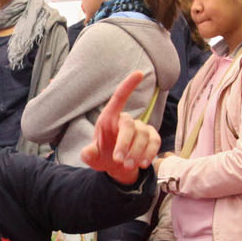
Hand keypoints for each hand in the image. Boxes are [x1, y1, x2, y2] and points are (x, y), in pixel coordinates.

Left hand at [78, 70, 159, 184]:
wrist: (117, 167)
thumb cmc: (102, 155)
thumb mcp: (92, 157)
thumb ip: (88, 154)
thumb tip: (87, 153)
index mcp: (109, 118)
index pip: (119, 98)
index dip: (128, 85)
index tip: (139, 73)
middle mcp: (126, 120)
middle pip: (130, 125)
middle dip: (124, 143)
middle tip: (119, 161)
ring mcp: (141, 128)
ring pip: (143, 136)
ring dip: (136, 153)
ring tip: (128, 166)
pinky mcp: (152, 138)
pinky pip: (154, 142)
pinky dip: (149, 153)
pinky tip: (142, 163)